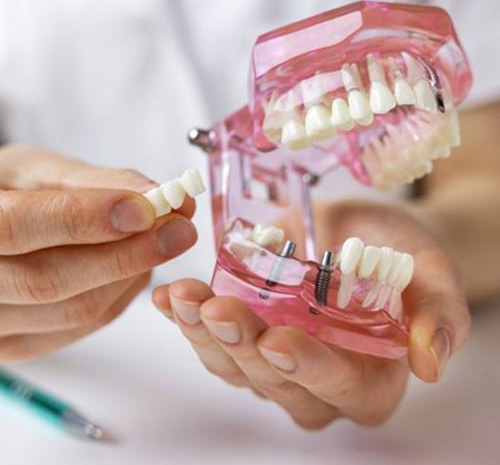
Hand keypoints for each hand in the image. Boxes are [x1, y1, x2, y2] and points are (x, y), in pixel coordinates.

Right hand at [0, 144, 196, 360]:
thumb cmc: (6, 192)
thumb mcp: (33, 171)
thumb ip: (92, 181)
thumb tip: (155, 194)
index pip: (16, 227)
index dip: (86, 219)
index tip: (147, 208)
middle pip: (50, 281)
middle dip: (128, 253)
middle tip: (181, 229)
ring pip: (77, 309)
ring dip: (132, 273)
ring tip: (161, 239)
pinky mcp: (19, 345)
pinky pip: (86, 324)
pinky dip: (123, 292)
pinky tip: (137, 265)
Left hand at [153, 200, 469, 428]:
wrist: (364, 234)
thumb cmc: (402, 253)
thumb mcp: (430, 272)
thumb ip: (438, 314)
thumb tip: (431, 363)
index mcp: (370, 378)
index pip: (341, 386)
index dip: (310, 369)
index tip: (279, 341)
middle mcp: (318, 382)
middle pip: (276, 381)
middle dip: (243, 346)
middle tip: (217, 309)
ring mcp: (276, 363)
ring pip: (235, 366)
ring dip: (204, 334)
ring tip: (184, 298)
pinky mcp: (247, 337)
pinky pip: (213, 339)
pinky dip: (188, 318)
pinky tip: (172, 296)